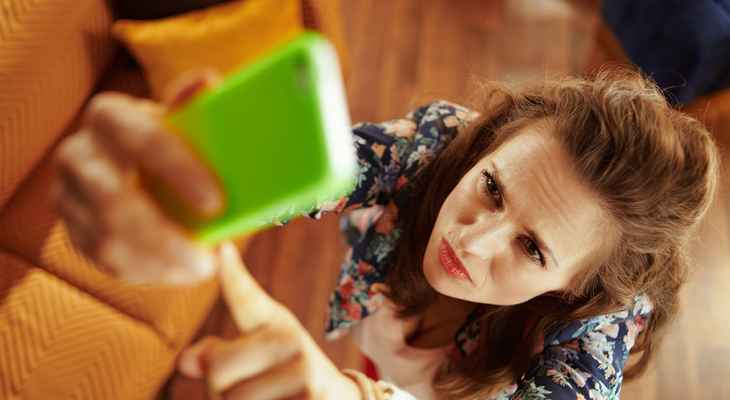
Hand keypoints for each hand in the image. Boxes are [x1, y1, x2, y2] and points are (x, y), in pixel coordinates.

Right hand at [53, 71, 224, 284]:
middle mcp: (78, 155)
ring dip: (159, 261)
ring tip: (201, 269)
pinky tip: (178, 273)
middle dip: (164, 236)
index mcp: (108, 117)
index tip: (216, 203)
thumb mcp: (181, 122)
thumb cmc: (170, 143)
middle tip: (208, 260)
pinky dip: (147, 272)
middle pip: (112, 201)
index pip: (136, 138)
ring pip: (106, 239)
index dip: (175, 169)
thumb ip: (193, 109)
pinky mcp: (73, 230)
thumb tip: (207, 83)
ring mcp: (69, 196)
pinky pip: (104, 261)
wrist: (136, 169)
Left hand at [178, 243, 362, 399]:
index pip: (247, 299)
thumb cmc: (284, 381)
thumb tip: (185, 361)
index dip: (233, 275)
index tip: (222, 249)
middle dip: (219, 391)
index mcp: (273, 323)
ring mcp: (304, 371)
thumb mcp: (255, 359)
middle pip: (218, 372)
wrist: (338, 399)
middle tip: (249, 391)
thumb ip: (218, 356)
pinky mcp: (313, 398)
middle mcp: (290, 339)